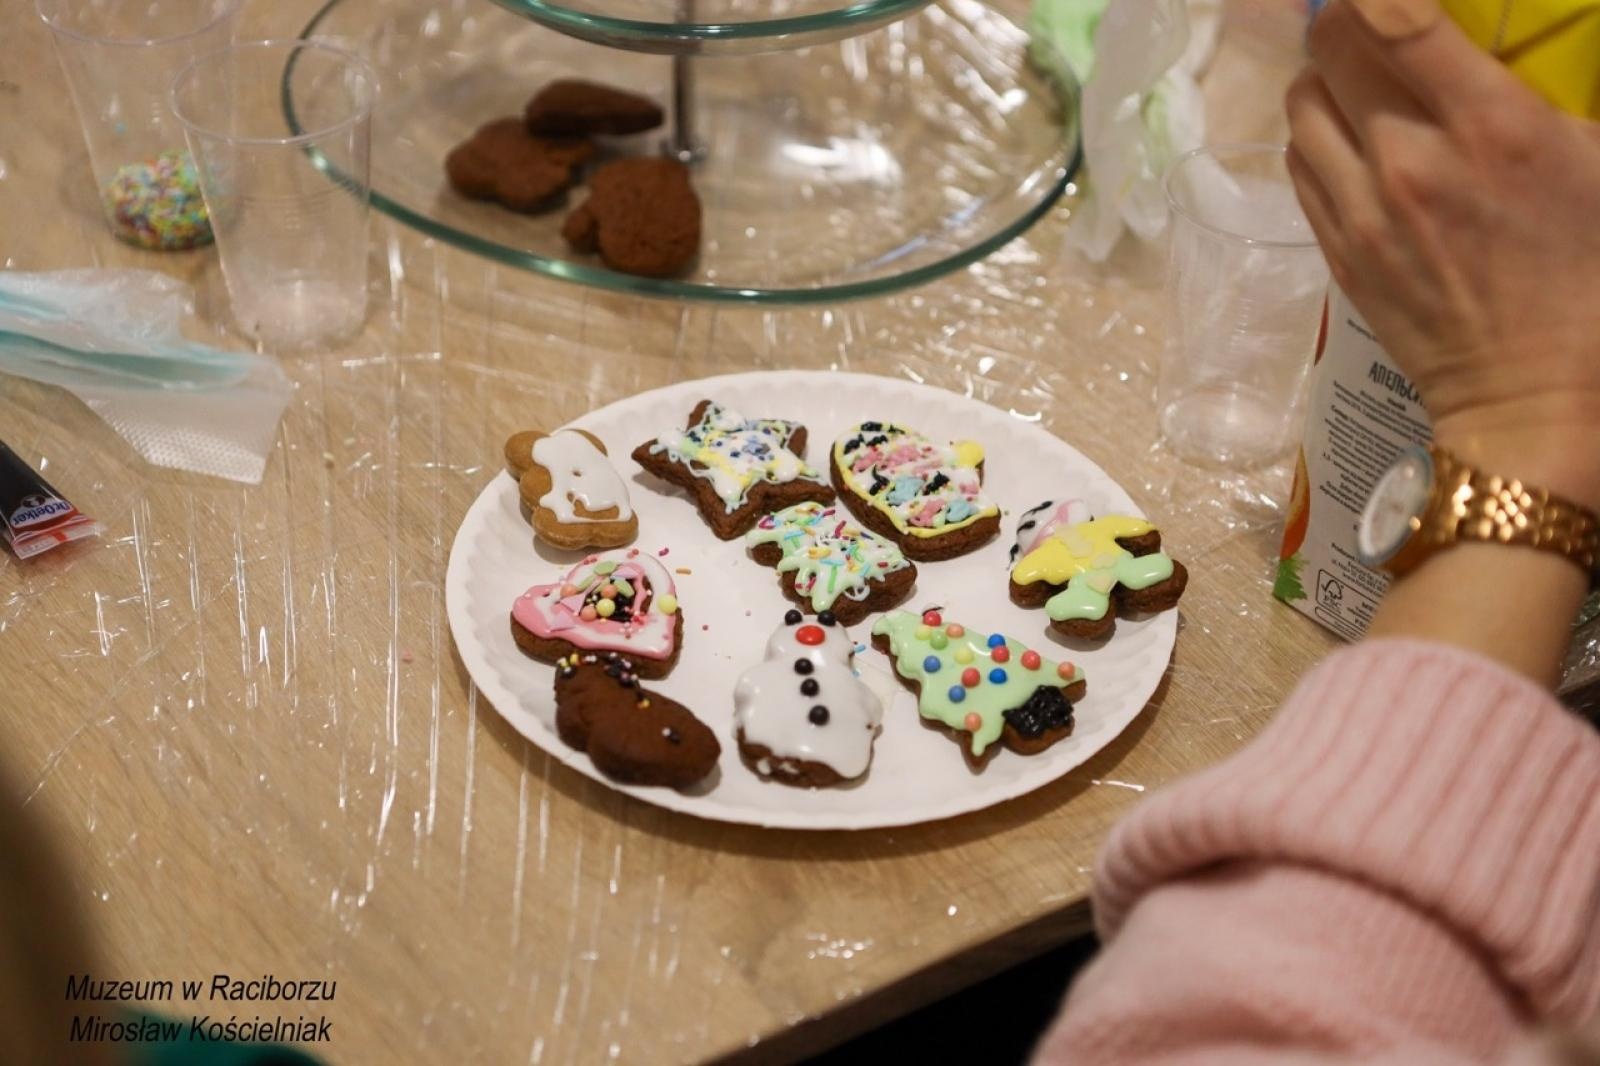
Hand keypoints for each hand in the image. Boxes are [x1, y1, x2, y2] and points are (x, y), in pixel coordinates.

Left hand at [1286, 0, 1599, 507]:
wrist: (1529, 390)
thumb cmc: (1588, 273)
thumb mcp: (1597, 160)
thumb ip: (1540, 92)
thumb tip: (1486, 60)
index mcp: (1491, 128)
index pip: (1398, 18)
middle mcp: (1411, 160)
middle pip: (1330, 47)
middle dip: (1344, 20)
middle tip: (1372, 26)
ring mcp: (1363, 208)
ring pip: (1301, 101)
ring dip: (1324, 78)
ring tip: (1360, 86)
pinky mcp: (1336, 247)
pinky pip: (1298, 161)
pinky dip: (1316, 135)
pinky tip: (1350, 141)